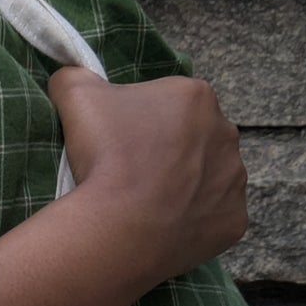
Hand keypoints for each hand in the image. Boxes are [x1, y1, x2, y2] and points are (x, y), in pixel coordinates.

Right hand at [46, 65, 248, 286]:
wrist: (118, 230)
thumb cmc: (104, 157)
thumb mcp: (76, 96)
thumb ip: (76, 76)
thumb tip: (70, 75)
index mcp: (197, 96)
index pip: (172, 105)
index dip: (146, 124)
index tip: (125, 145)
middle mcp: (227, 134)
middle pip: (198, 141)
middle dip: (174, 154)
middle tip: (137, 177)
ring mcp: (236, 181)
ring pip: (212, 180)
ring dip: (189, 189)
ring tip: (154, 207)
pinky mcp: (235, 222)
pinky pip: (218, 219)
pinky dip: (198, 225)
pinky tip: (170, 230)